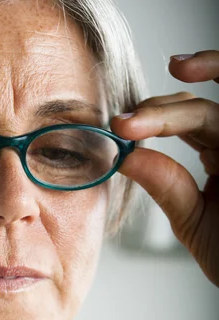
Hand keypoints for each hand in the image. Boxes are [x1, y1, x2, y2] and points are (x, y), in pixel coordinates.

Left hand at [111, 50, 218, 286]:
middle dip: (159, 109)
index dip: (153, 117)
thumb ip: (166, 185)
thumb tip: (125, 157)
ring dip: (184, 96)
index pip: (186, 120)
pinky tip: (182, 93)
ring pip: (216, 109)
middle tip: (125, 124)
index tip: (118, 128)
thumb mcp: (193, 218)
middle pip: (199, 107)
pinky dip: (202, 104)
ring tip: (143, 115)